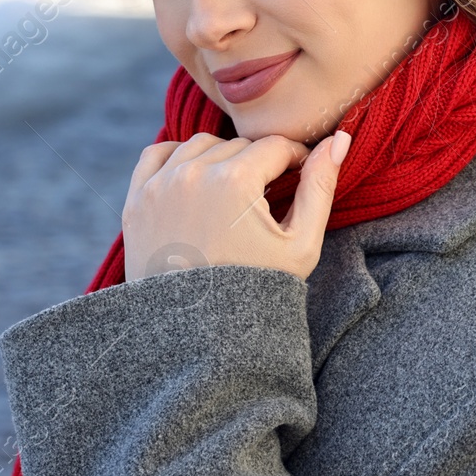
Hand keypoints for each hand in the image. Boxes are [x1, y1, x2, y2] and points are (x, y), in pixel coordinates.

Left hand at [121, 129, 351, 283]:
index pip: (275, 146)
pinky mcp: (136, 199)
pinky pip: (158, 154)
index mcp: (235, 180)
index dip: (295, 159)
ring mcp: (159, 185)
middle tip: (266, 196)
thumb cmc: (255, 291)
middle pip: (239, 145)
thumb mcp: (300, 244)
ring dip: (221, 158)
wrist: (195, 336)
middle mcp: (193, 173)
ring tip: (234, 192)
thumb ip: (320, 187)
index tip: (298, 175)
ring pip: (201, 144)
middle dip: (258, 164)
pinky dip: (178, 157)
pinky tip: (195, 178)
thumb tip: (339, 139)